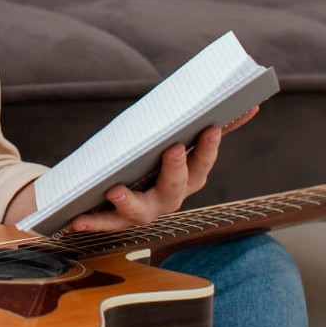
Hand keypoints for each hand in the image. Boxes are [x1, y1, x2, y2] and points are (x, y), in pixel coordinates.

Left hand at [63, 105, 258, 232]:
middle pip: (176, 188)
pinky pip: (104, 222)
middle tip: (171, 149)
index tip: (211, 128)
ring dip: (129, 202)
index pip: (202, 164)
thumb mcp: (174, 140)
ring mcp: (143, 213)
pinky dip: (92, 221)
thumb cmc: (152, 159)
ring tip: (116, 189)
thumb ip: (208, 127)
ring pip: (139, 211)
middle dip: (175, 168)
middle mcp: (168, 200)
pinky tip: (75, 219)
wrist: (116, 191)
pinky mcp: (115, 220)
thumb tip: (250, 104)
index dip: (208, 148)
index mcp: (186, 179)